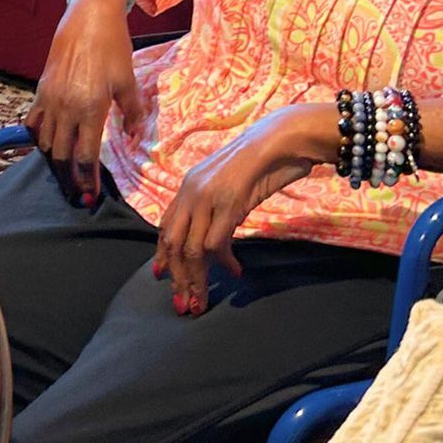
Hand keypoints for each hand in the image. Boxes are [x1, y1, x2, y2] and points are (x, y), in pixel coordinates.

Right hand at [25, 0, 145, 205]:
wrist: (88, 15)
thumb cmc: (113, 45)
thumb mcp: (128, 79)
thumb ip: (131, 112)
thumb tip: (131, 135)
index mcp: (91, 109)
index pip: (85, 157)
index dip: (86, 181)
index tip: (90, 198)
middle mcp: (67, 108)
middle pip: (61, 157)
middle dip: (68, 179)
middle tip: (77, 193)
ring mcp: (50, 99)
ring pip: (44, 142)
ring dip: (53, 160)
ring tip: (64, 171)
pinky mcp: (41, 89)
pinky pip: (33, 121)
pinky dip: (38, 137)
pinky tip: (48, 143)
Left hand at [153, 106, 331, 311]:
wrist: (280, 138)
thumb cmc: (262, 160)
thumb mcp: (230, 185)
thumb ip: (216, 206)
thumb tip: (214, 236)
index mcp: (188, 185)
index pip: (166, 226)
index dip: (162, 254)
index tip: (161, 276)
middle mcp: (191, 191)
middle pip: (173, 243)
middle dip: (177, 277)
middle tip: (183, 304)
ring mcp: (208, 198)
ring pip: (191, 249)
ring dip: (195, 280)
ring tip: (201, 302)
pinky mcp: (228, 205)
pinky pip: (216, 244)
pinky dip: (223, 263)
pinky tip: (234, 272)